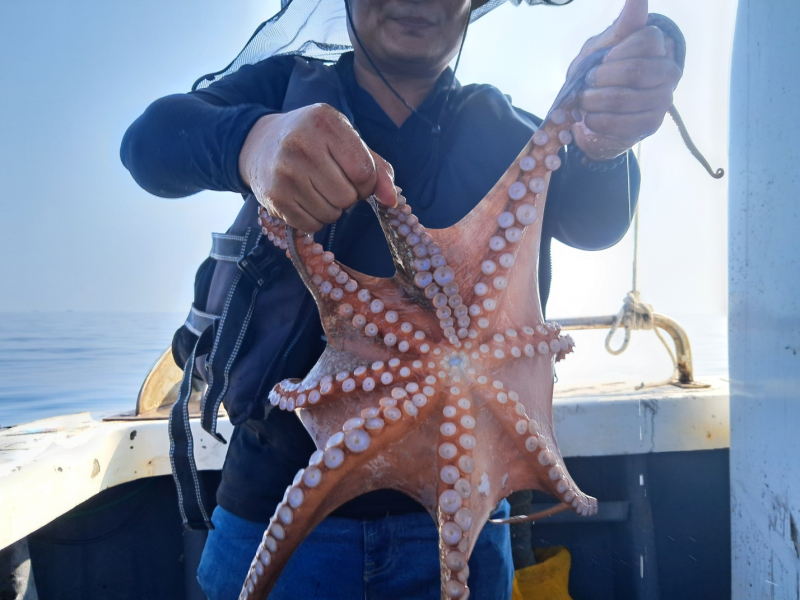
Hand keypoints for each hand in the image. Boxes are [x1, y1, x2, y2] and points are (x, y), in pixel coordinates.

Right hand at [239, 103, 396, 231]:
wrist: (261, 143)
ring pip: (331, 214)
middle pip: (348, 197)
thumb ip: (377, 168)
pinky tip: (303, 198)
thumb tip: (392, 200)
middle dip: (347, 195)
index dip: (367, 184)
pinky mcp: (274, 197)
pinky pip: (312, 225)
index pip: (364, 172)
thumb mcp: (346, 141)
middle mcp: (301, 144)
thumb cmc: (314, 142)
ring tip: (316, 188)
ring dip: (331, 208)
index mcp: (325, 122)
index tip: (357, 179)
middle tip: (331, 181)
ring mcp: (284, 172)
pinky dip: (314, 219)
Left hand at [568, 2, 682, 159]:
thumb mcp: (605, 46)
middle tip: (586, 83)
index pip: (646, 41)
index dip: (614, 53)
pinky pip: (621, 124)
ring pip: (624, 99)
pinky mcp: (651, 125)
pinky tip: (591, 118)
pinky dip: (597, 121)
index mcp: (659, 46)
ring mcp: (663, 100)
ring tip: (585, 101)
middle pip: (635, 71)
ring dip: (594, 101)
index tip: (600, 61)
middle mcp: (669, 72)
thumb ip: (623, 25)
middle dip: (600, 79)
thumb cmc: (600, 71)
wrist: (595, 109)